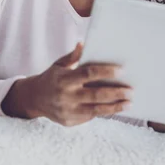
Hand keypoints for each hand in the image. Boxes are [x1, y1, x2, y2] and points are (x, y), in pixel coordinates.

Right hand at [2, 43, 131, 125]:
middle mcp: (66, 96)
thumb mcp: (59, 65)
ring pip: (96, 110)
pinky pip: (90, 117)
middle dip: (116, 93)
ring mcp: (67, 111)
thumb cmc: (52, 78)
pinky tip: (116, 108)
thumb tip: (83, 43)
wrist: (33, 99)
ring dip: (115, 107)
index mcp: (64, 79)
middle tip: (131, 90)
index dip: (106, 72)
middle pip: (96, 95)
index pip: (89, 74)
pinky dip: (104, 112)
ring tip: (129, 103)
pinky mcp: (69, 122)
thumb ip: (73, 56)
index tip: (122, 70)